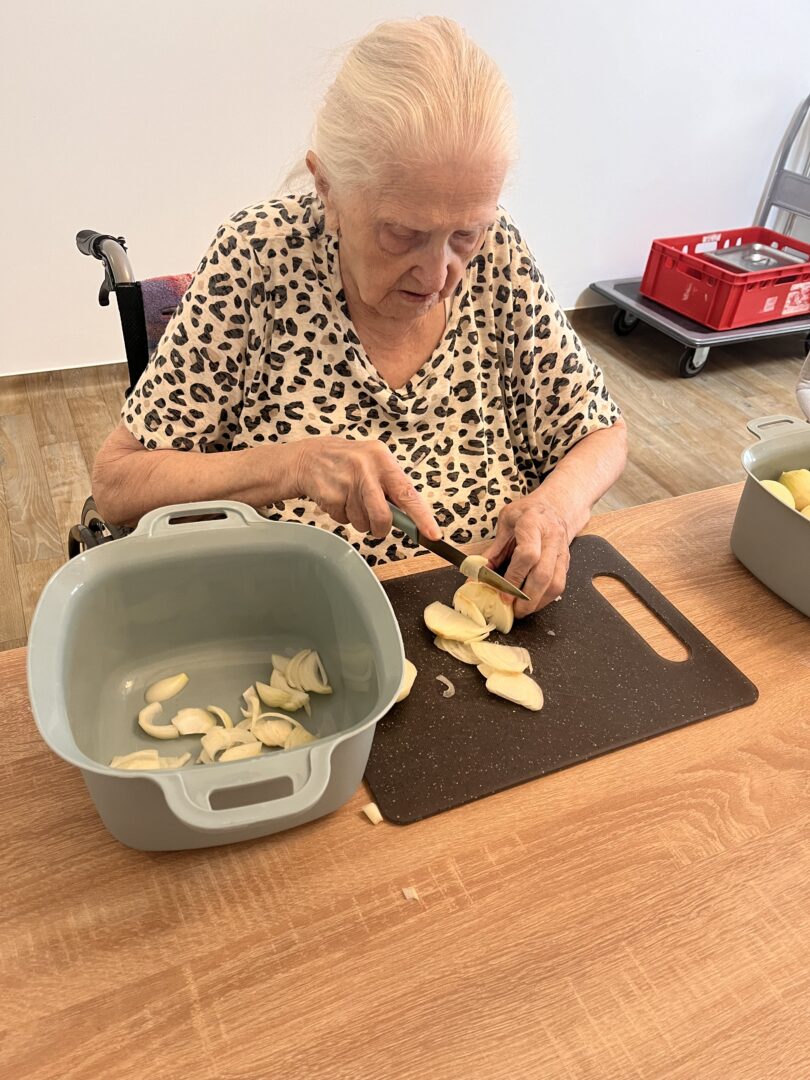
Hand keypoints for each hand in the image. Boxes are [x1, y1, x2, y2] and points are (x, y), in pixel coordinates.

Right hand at [293, 436, 440, 539]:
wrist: (309, 458)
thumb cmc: (349, 463)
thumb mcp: (374, 463)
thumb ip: (392, 487)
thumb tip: (410, 517)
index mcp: (383, 460)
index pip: (407, 493)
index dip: (422, 517)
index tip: (433, 534)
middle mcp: (366, 469)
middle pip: (383, 516)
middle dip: (380, 527)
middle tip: (376, 524)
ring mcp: (347, 482)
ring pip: (363, 523)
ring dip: (359, 520)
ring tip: (351, 501)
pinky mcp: (331, 496)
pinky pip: (344, 520)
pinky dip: (343, 516)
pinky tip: (338, 499)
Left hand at [484, 494, 571, 617]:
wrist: (553, 507)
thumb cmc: (526, 513)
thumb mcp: (504, 524)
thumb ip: (491, 551)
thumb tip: (475, 577)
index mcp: (532, 523)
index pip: (528, 555)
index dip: (515, 577)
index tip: (503, 594)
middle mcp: (551, 537)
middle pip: (543, 574)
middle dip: (527, 598)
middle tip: (513, 610)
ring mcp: (562, 550)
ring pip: (556, 583)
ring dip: (538, 602)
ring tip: (522, 611)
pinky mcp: (567, 562)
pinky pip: (560, 585)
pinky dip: (546, 599)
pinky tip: (533, 603)